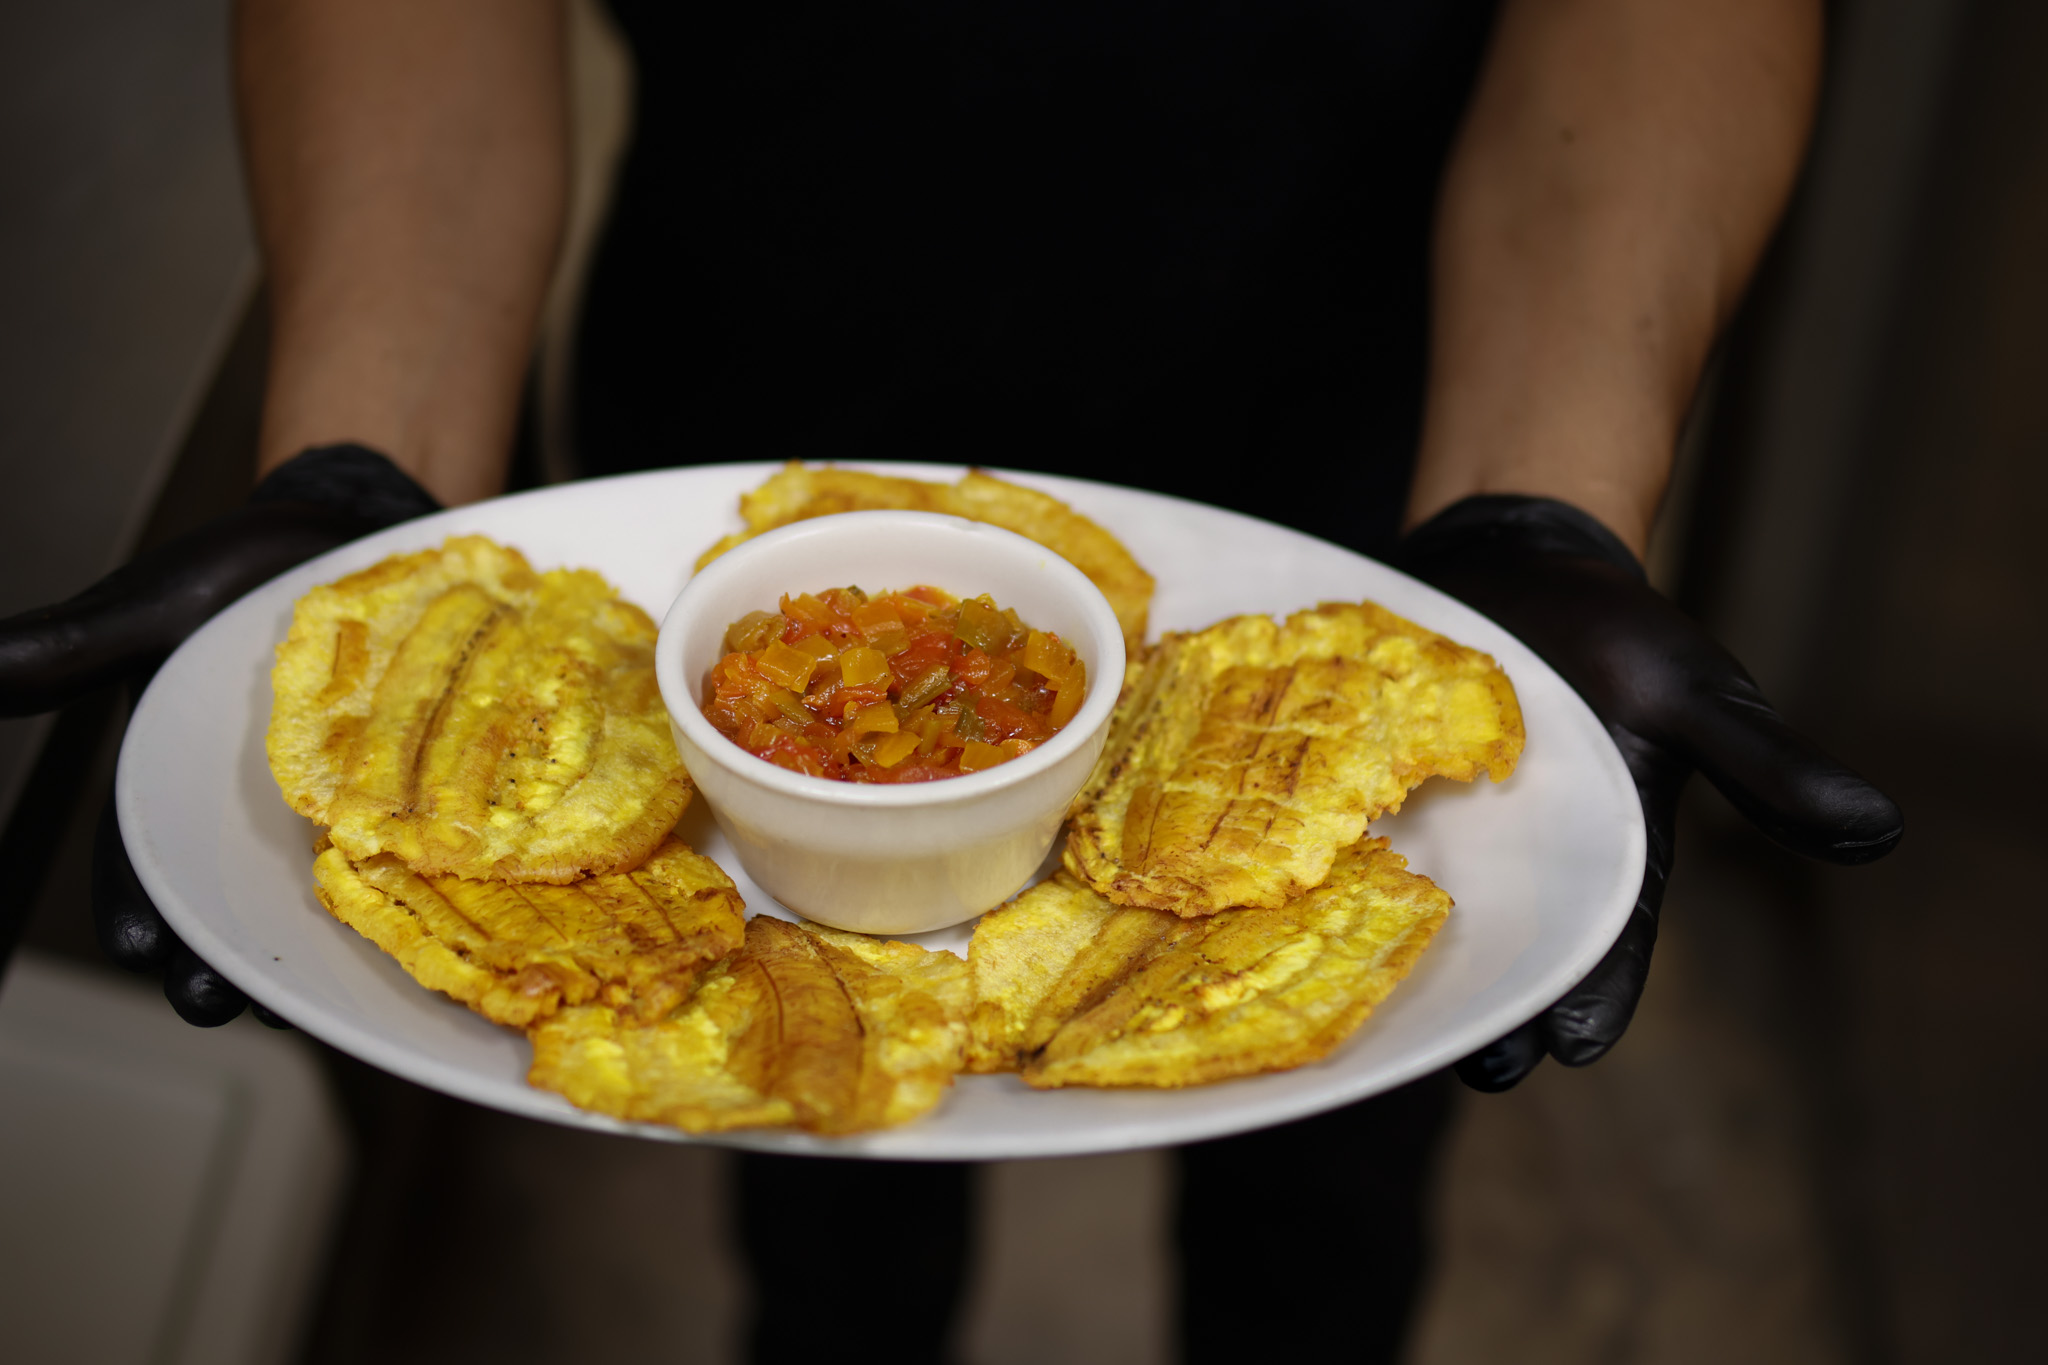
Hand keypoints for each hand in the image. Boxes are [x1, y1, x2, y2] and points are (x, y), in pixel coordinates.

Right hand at [0, 444, 439, 1023]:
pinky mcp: (407, 796)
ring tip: (306, 1002)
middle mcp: (252, 815)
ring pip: (315, 908)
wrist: (354, 525)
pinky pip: (406, 863)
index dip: (138, 912)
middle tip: (219, 999)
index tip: (138, 949)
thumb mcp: (150, 608)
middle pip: (229, 910)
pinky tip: (416, 946)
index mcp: (176, 786)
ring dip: (306, 958)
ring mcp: (334, 811)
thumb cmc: (243, 572)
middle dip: (220, 962)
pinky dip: (408, 908)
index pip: (142, 868)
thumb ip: (66, 650)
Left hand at [1390, 494, 1902, 1090]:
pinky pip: (1352, 846)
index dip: (1595, 996)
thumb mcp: (1697, 691)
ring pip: (1430, 917)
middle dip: (1500, 1010)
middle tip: (1481, 1067)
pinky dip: (1337, 879)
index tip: (1577, 1048)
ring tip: (1398, 1022)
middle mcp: (1522, 860)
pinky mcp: (1374, 793)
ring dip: (1417, 966)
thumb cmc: (1617, 629)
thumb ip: (1768, 766)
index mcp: (1608, 853)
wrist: (1512, 555)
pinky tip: (1305, 913)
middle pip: (1514, 951)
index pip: (1610, 943)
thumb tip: (1882, 831)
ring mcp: (1446, 831)